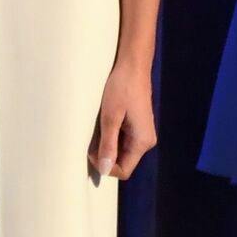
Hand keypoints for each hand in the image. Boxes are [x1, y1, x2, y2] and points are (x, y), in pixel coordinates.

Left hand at [87, 60, 155, 179]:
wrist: (133, 66)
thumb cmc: (121, 88)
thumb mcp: (110, 117)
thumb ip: (108, 145)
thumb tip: (104, 170)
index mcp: (142, 142)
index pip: (124, 170)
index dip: (105, 166)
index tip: (91, 150)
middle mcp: (146, 141)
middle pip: (123, 162)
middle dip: (105, 156)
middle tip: (90, 139)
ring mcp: (143, 133)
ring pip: (122, 151)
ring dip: (107, 146)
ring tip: (96, 129)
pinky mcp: (138, 126)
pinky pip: (123, 141)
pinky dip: (111, 137)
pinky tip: (104, 123)